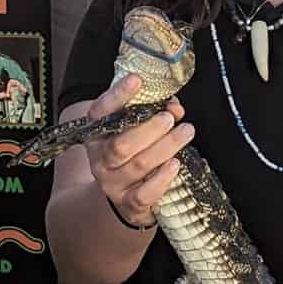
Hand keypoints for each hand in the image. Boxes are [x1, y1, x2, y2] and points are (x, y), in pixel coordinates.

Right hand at [82, 73, 189, 230]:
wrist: (121, 197)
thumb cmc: (130, 155)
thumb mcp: (132, 131)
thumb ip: (151, 113)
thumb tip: (174, 107)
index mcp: (96, 135)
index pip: (101, 112)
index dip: (118, 95)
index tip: (136, 80)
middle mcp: (100, 159)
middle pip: (121, 145)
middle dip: (149, 129)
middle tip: (170, 117)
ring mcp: (113, 183)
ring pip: (139, 165)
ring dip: (166, 147)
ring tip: (185, 132)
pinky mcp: (128, 203)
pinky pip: (145, 194)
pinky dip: (162, 179)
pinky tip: (175, 164)